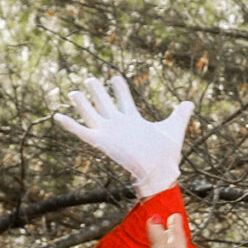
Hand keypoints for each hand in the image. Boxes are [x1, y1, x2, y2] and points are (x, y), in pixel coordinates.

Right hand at [52, 73, 191, 198]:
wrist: (159, 169)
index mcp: (133, 121)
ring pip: (92, 114)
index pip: (124, 100)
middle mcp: (119, 125)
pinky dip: (69, 124)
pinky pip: (81, 131)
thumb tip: (189, 102)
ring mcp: (108, 132)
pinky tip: (58, 115)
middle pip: (105, 103)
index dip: (120, 88)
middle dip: (99, 91)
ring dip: (82, 104)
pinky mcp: (100, 141)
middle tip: (91, 79)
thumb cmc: (167, 154)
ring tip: (73, 92)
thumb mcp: (174, 128)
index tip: (115, 77)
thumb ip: (180, 114)